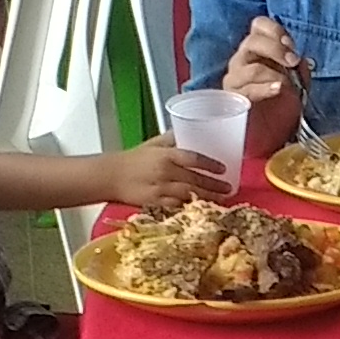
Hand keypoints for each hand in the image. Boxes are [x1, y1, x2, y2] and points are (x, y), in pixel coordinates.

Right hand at [103, 135, 233, 209]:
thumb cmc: (132, 159)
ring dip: (207, 197)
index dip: (211, 164)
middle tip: (229, 188)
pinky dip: (190, 207)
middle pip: (195, 179)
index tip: (224, 169)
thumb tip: (189, 130)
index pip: (193, 158)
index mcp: (165, 155)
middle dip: (215, 185)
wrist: (110, 176)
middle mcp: (165, 171)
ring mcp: (161, 188)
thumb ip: (171, 139)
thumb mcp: (152, 144)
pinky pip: (177, 206)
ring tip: (221, 199)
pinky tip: (202, 208)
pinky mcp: (155, 202)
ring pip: (189, 194)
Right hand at [220, 15, 304, 107]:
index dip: (274, 30)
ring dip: (273, 73)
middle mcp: (242, 59)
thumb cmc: (280, 105)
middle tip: (292, 61)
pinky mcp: (233, 98)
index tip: (290, 44)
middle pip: (252, 42)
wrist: (269, 133)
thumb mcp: (297, 83)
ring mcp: (235, 78)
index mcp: (257, 49)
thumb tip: (300, 61)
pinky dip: (265, 88)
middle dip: (276, 49)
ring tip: (287, 84)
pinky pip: (247, 90)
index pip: (259, 25)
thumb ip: (299, 70)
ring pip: (251, 67)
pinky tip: (277, 89)